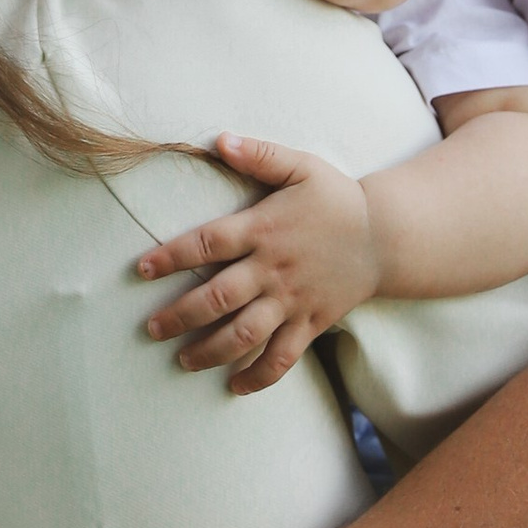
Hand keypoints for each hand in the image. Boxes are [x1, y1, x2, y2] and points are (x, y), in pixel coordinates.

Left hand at [135, 134, 377, 392]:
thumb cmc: (337, 199)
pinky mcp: (311, 324)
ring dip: (210, 351)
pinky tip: (235, 387)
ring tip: (182, 361)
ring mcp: (292, 301)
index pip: (207, 244)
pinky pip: (283, 357)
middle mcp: (273, 269)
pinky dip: (259, 376)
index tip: (142, 270)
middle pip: (218, 297)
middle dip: (180, 316)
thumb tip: (218, 140)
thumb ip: (260, 154)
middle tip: (152, 329)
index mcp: (264, 229)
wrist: (386, 237)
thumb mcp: (302, 166)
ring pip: (245, 334)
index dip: (171, 257)